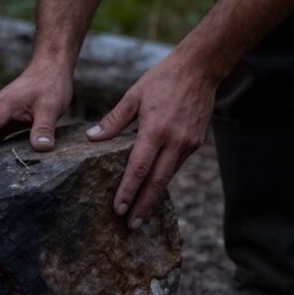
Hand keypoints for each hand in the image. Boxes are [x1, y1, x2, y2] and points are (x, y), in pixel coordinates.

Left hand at [86, 53, 218, 228]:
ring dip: (153, 198)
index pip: (138, 168)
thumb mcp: (134, 95)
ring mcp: (187, 144)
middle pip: (156, 182)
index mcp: (155, 130)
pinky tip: (153, 191)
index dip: (128, 191)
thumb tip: (92, 137)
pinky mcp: (195, 143)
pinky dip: (164, 180)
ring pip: (168, 177)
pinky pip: (176, 166)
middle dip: (142, 206)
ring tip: (140, 216)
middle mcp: (174, 141)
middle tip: (130, 226)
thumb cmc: (162, 79)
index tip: (118, 209)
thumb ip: (114, 120)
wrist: (201, 69)